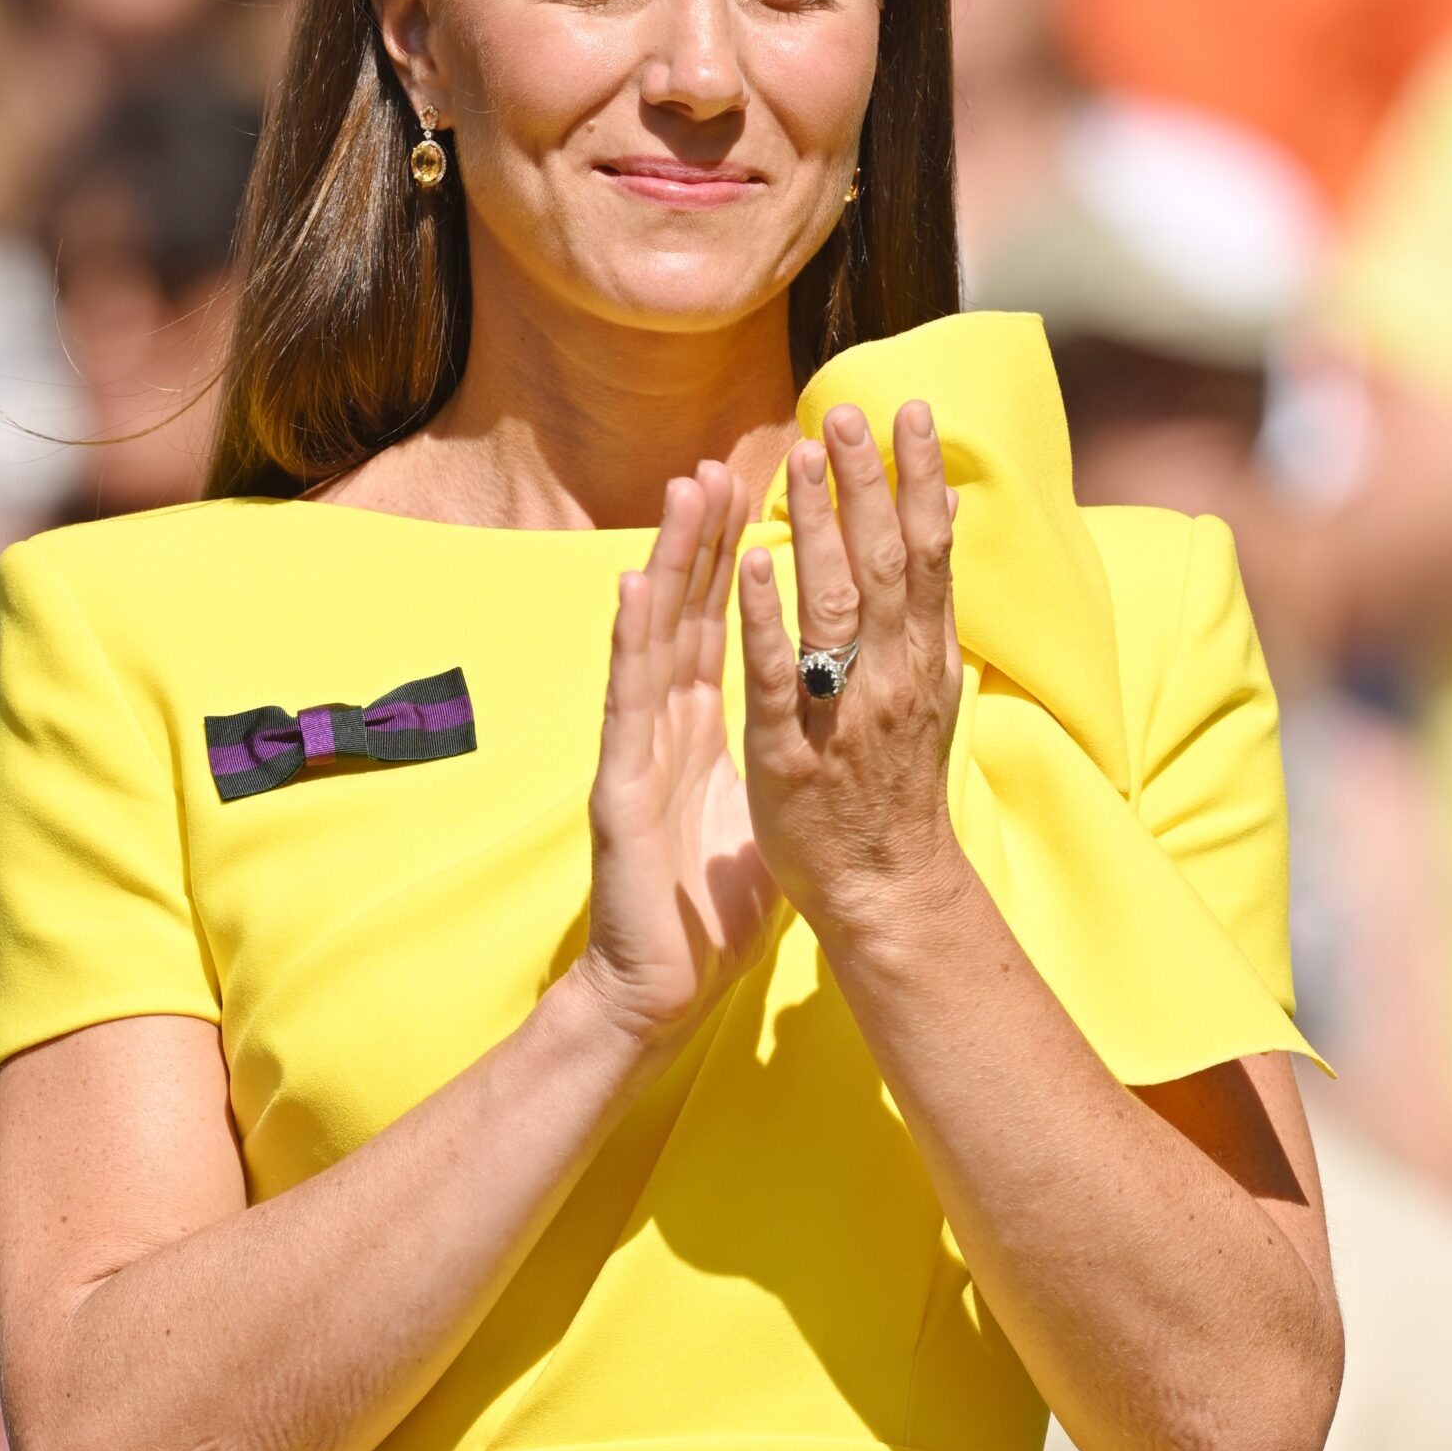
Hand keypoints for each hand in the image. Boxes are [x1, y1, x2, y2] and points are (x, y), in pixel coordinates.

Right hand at [580, 463, 780, 1046]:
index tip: (764, 494)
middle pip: (692, 614)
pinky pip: (632, 702)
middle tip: (724, 461)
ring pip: (657, 637)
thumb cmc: (711, 912)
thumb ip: (783, 763)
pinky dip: (635, 642)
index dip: (741, 560)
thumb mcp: (763, 818)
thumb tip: (831, 732)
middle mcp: (668, 727)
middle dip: (709, 537)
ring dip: (670, 561)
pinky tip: (638, 587)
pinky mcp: (620, 784)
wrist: (659, 988)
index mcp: (705, 731)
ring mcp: (639, 749)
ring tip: (684, 491)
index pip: (726, 627)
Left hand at [736, 400, 963, 938]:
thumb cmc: (898, 786)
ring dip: (818, 528)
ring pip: (833, 607)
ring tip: (797, 458)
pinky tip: (755, 562)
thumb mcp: (930, 689)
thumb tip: (936, 525)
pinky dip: (768, 618)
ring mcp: (844, 715)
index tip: (911, 412)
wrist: (888, 890)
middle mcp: (894, 677)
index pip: (929, 553)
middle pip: (883, 565)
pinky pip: (780, 678)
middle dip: (864, 485)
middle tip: (841, 413)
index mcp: (926, 659)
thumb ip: (926, 612)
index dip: (920, 481)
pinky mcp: (791, 755)